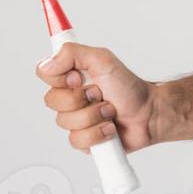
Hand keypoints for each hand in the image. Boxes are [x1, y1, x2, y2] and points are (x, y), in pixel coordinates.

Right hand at [36, 42, 155, 153]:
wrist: (148, 114)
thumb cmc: (129, 87)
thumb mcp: (103, 60)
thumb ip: (73, 53)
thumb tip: (47, 63)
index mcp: (72, 75)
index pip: (44, 72)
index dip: (60, 78)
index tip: (79, 77)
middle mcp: (71, 96)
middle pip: (51, 100)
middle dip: (81, 99)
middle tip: (100, 94)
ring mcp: (75, 119)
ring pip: (64, 122)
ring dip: (93, 116)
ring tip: (109, 111)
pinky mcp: (82, 139)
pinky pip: (76, 140)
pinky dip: (97, 133)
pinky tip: (109, 128)